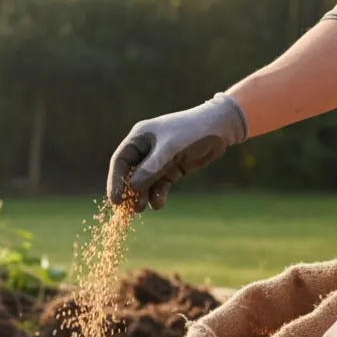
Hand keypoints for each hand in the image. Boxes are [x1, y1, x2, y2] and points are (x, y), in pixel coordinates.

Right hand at [108, 92, 248, 211]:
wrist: (221, 128)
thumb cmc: (192, 130)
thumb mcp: (170, 148)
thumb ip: (151, 168)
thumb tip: (132, 188)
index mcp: (139, 138)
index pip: (120, 161)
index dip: (115, 181)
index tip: (115, 200)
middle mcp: (145, 150)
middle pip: (130, 174)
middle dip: (129, 192)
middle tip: (129, 209)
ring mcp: (158, 160)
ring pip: (145, 182)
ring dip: (143, 196)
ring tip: (141, 209)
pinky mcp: (171, 169)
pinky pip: (160, 185)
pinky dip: (158, 194)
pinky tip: (158, 204)